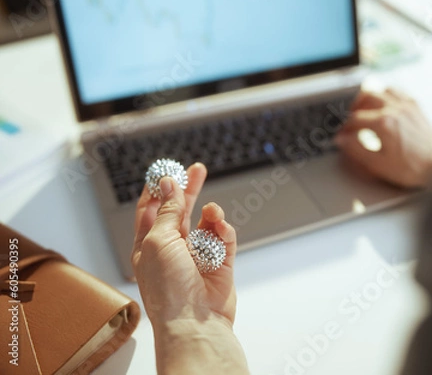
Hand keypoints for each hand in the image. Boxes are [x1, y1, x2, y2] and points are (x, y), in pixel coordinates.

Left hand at [132, 163, 248, 374]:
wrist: (194, 321)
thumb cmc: (168, 287)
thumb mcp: (158, 240)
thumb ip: (166, 209)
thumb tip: (167, 184)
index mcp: (148, 244)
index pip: (150, 210)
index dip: (157, 189)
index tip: (166, 170)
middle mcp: (172, 248)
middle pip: (179, 210)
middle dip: (189, 189)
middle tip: (198, 169)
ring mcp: (197, 255)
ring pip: (206, 222)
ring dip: (210, 213)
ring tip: (212, 212)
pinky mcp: (220, 262)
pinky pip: (224, 237)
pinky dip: (223, 230)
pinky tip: (221, 228)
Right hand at [335, 89, 431, 187]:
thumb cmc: (413, 167)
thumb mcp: (378, 164)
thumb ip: (356, 150)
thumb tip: (343, 140)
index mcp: (384, 123)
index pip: (355, 119)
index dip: (345, 129)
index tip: (342, 136)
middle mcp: (395, 109)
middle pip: (366, 97)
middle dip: (354, 108)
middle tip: (350, 120)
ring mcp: (407, 106)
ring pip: (382, 90)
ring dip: (370, 98)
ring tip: (365, 109)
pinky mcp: (416, 107)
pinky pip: (397, 92)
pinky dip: (387, 96)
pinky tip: (384, 105)